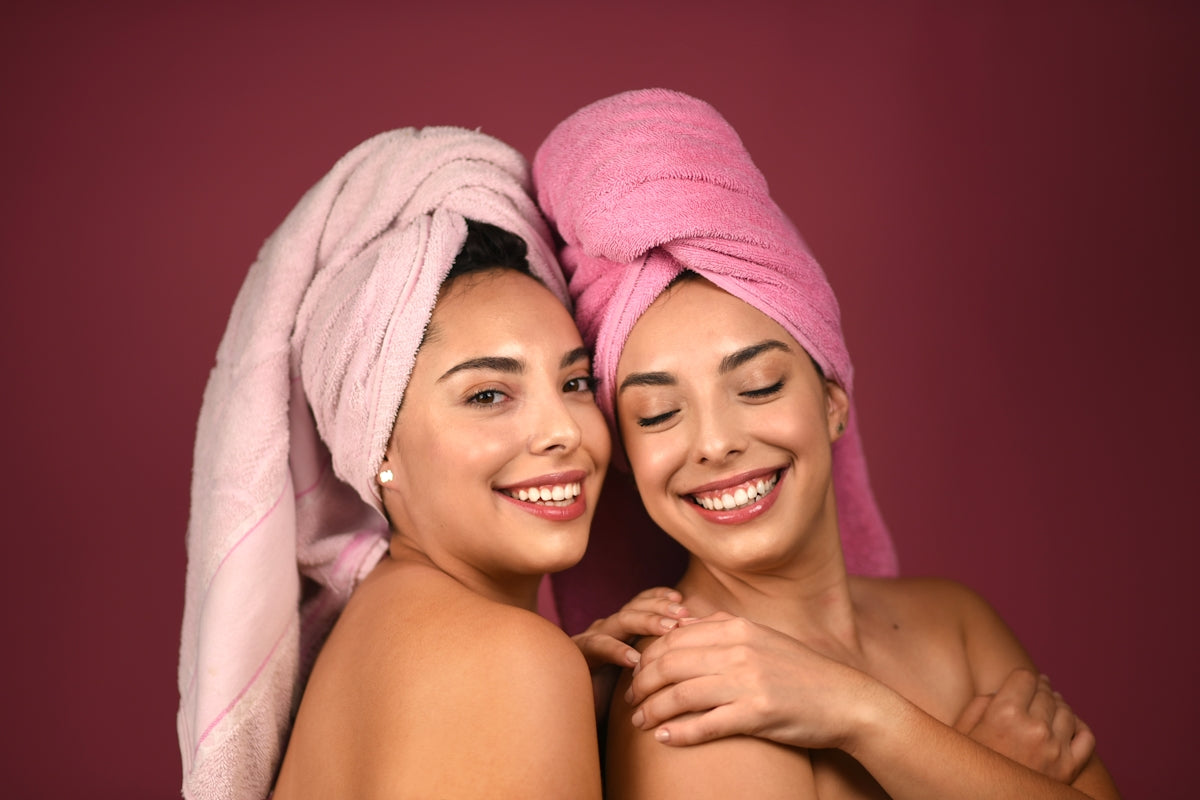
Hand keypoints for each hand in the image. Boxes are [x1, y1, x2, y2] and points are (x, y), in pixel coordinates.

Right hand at [571, 587, 688, 718]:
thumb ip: (659, 661)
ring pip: (620, 621)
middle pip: (635, 607)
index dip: (660, 599)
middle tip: (684, 614)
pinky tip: (634, 659)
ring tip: (668, 630)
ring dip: (646, 622)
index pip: (641, 603)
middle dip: (660, 608)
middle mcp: (606, 629)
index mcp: (621, 629)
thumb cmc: (612, 697)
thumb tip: (694, 655)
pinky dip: (617, 650)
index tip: (683, 601)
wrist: (573, 716)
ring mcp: (591, 639)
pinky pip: (597, 646)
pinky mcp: (577, 655)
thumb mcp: (639, 673)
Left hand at [625, 612, 880, 749]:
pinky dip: (679, 732)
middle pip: (670, 663)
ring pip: (681, 693)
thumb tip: (680, 624)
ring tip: (638, 721)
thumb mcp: (761, 638)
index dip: (647, 656)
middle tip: (630, 698)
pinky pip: (706, 723)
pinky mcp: (757, 713)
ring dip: (653, 709)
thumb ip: (721, 629)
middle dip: (641, 682)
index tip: (636, 673)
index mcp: (737, 627)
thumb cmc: (799, 672)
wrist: (846, 700)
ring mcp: (748, 681)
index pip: (673, 637)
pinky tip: (663, 739)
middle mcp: (739, 649)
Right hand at [954, 668, 1094, 782]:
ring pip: (1067, 711)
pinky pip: (1086, 737)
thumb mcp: (962, 728)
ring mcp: (1054, 749)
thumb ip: (982, 702)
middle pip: (1046, 692)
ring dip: (1058, 705)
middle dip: (1040, 689)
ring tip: (1052, 705)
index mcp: (1003, 713)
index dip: (1023, 677)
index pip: (1024, 677)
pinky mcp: (1068, 769)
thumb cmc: (968, 766)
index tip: (1024, 680)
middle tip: (1038, 688)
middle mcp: (1033, 728)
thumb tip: (1004, 691)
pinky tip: (1069, 724)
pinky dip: (1079, 726)